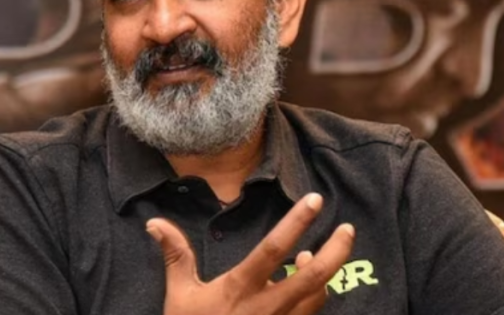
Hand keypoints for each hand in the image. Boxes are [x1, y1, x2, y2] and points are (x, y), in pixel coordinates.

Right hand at [146, 193, 354, 314]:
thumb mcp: (179, 296)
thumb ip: (176, 256)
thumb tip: (155, 222)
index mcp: (240, 289)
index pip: (273, 249)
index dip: (296, 222)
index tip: (315, 200)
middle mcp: (267, 308)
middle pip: (313, 276)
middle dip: (336, 251)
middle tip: (348, 229)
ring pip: (317, 298)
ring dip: (325, 273)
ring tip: (323, 254)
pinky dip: (315, 297)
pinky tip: (311, 286)